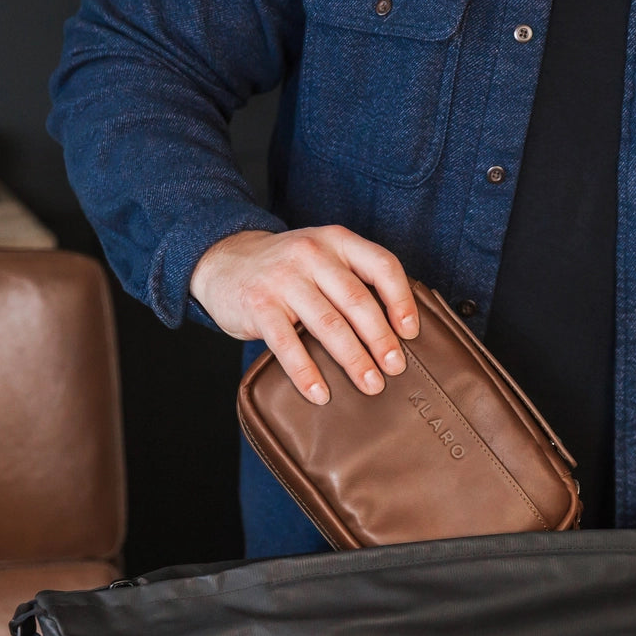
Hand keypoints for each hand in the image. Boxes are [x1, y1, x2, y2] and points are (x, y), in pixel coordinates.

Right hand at [190, 227, 419, 403]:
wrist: (224, 260)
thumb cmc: (287, 270)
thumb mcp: (323, 258)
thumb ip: (354, 280)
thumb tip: (398, 330)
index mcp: (337, 241)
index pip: (381, 265)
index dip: (401, 300)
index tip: (411, 333)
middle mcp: (312, 254)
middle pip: (357, 300)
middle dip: (380, 339)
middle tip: (395, 369)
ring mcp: (283, 279)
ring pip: (328, 324)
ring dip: (353, 359)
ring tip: (370, 385)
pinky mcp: (258, 305)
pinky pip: (287, 344)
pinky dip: (306, 373)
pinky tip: (320, 394)